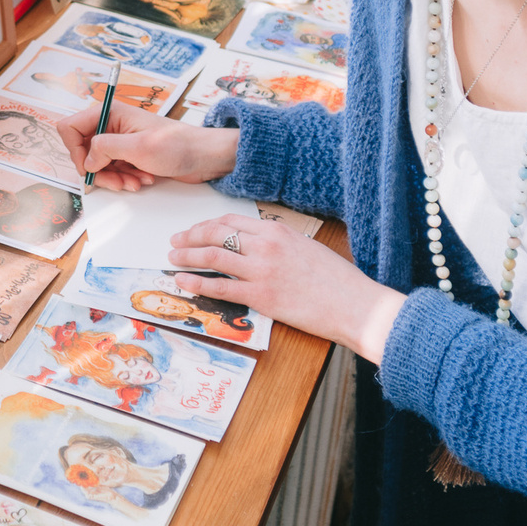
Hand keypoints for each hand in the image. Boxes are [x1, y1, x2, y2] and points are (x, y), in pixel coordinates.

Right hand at [57, 101, 240, 191]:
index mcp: (110, 113)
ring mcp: (120, 142)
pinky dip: (123, 180)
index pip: (70, 127)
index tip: (90, 167)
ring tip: (135, 183)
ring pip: (97, 165)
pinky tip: (142, 181)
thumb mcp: (139, 147)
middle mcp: (111, 126)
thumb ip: (106, 149)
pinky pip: (113, 171)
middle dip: (98, 171)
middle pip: (82, 150)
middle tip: (117, 182)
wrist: (204, 157)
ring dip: (113, 178)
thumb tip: (87, 161)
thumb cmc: (178, 146)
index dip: (75, 150)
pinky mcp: (128, 156)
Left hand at [166, 211, 405, 363]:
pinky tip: (181, 281)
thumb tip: (255, 248)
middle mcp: (266, 245)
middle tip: (175, 242)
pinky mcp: (260, 296)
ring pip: (212, 256)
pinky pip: (219, 286)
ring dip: (187, 256)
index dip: (206, 225)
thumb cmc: (337, 280)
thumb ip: (278, 245)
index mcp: (277, 230)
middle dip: (190, 236)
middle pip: (215, 233)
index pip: (231, 221)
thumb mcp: (306, 248)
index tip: (194, 231)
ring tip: (172, 258)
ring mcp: (261, 270)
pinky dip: (196, 283)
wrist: (353, 304)